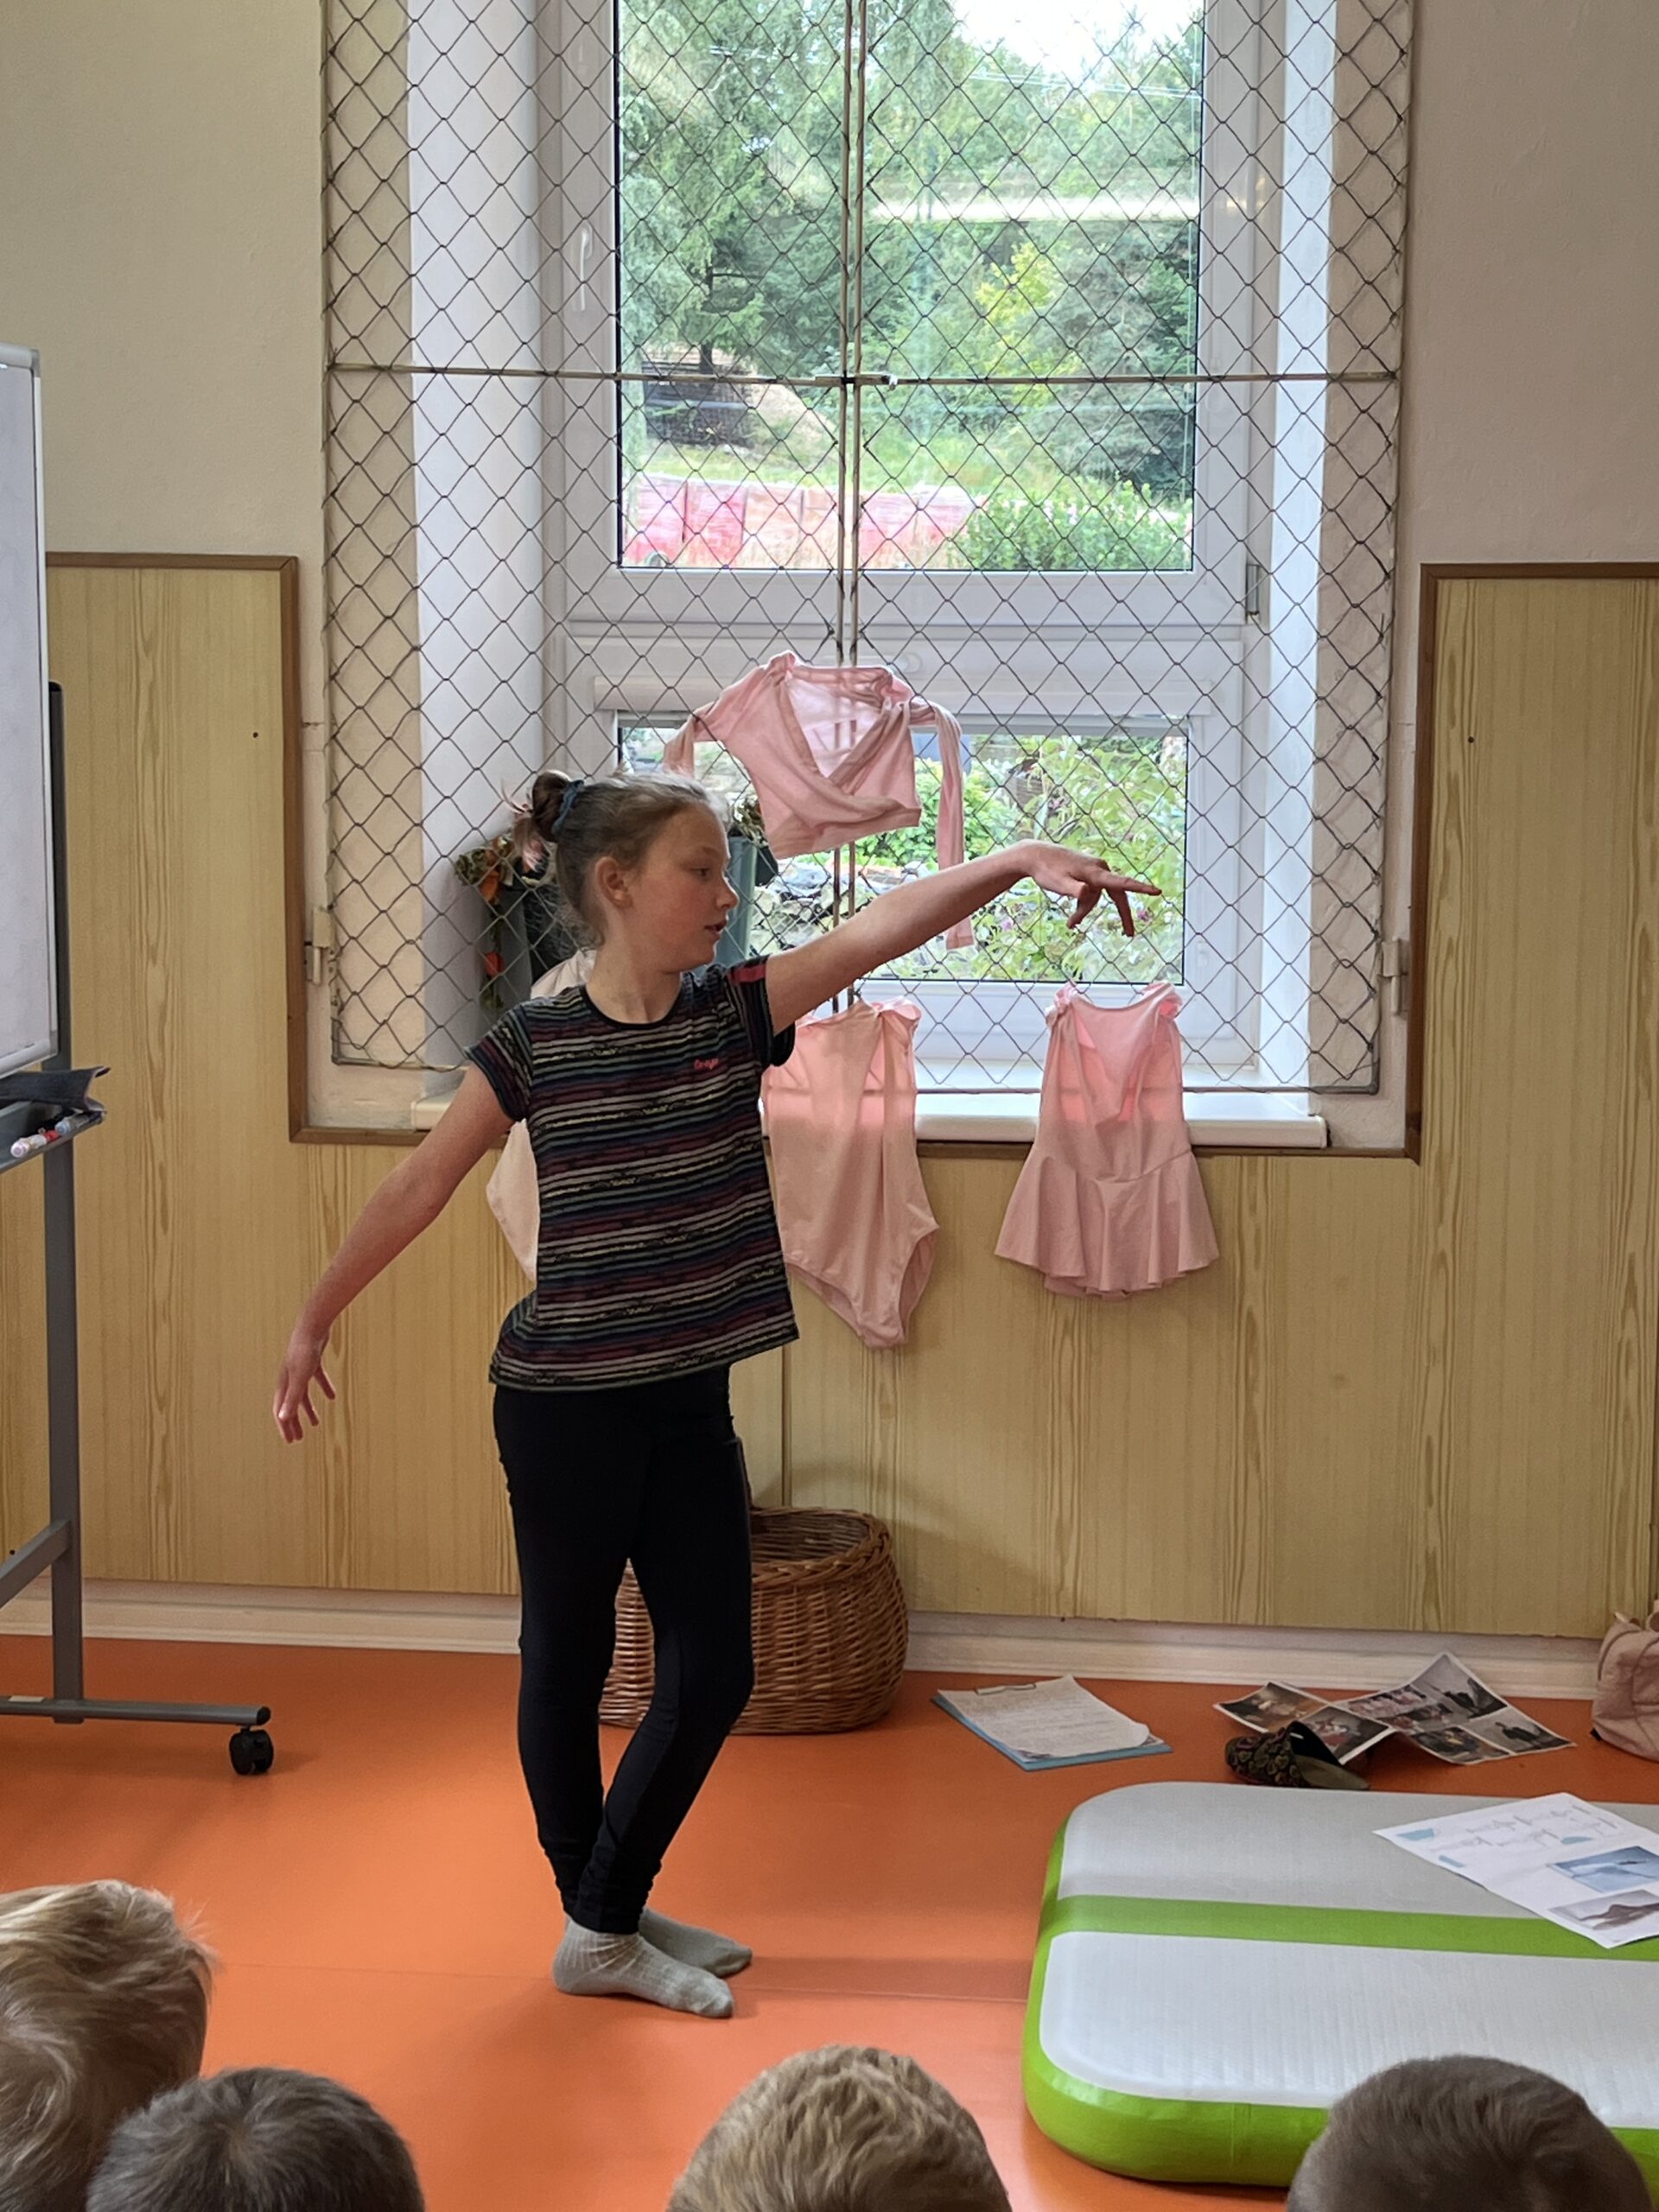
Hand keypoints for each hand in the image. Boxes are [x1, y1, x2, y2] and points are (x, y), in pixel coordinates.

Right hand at [273, 1324, 336, 1442]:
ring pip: (302, 1395)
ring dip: (307, 1410)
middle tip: (298, 1439)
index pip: (281, 1410)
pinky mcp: (312, 1361)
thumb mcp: (300, 1378)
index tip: (290, 1441)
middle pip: (290, 1405)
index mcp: (284, 1384)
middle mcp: (289, 1378)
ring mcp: (300, 1369)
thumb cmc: (304, 1351)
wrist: (312, 1325)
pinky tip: (333, 1397)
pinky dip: (324, 1389)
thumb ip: (292, 1399)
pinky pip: (317, 1379)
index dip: (284, 1426)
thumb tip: (283, 1418)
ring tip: (315, 1424)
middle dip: (293, 1423)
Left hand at [1021, 843, 1161, 934]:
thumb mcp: (1058, 884)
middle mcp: (1100, 868)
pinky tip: (1073, 916)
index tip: (1157, 891)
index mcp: (1095, 873)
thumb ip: (1073, 890)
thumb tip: (1086, 891)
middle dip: (1122, 914)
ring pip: (1099, 896)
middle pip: (1117, 895)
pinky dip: (1085, 904)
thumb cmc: (1047, 871)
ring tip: (1070, 924)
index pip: (1122, 883)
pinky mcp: (1089, 872)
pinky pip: (1093, 892)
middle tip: (1128, 934)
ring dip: (1087, 911)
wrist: (1036, 855)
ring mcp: (1095, 869)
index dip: (1140, 888)